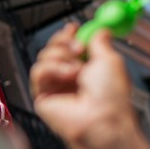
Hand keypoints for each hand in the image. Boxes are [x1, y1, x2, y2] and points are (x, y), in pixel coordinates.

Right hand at [30, 25, 149, 148]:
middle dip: (64, 42)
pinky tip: (67, 76)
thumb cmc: (111, 97)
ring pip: (44, 56)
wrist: (103, 120)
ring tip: (77, 69)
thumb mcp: (111, 60)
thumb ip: (101, 42)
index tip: (74, 28)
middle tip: (78, 46)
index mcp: (86, 70)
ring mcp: (55, 87)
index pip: (69, 47)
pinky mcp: (42, 97)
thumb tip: (100, 30)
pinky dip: (52, 68)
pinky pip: (38, 71)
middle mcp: (69, 78)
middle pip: (53, 48)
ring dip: (61, 56)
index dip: (69, 36)